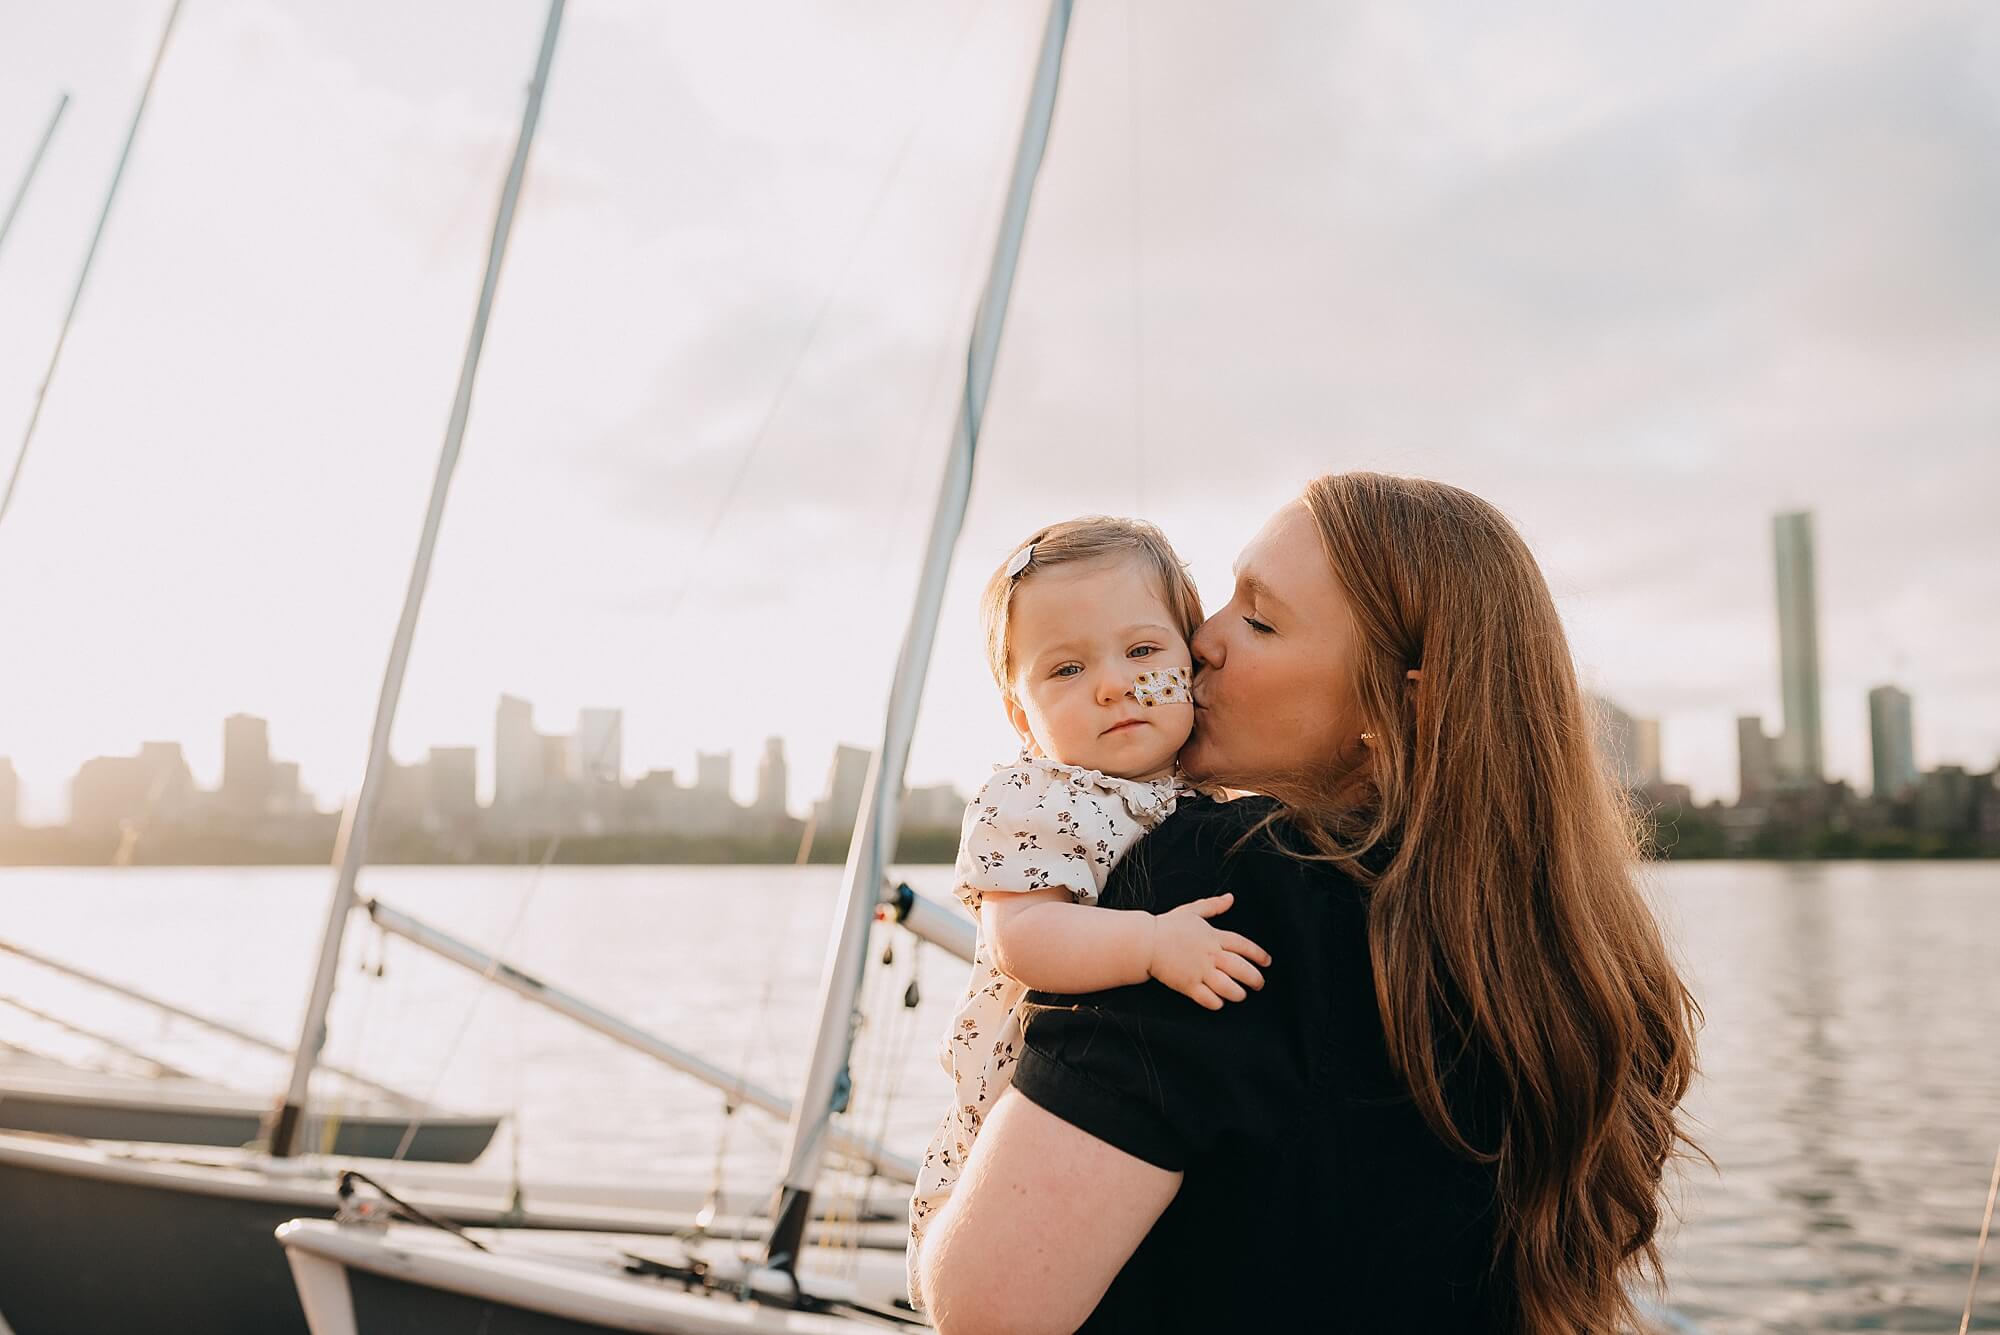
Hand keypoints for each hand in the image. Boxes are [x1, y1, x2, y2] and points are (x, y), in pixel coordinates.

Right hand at [1145, 893, 1270, 1009]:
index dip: (1259, 955)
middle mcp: (1210, 955)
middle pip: (1241, 969)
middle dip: (1255, 979)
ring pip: (1228, 987)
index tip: (1267, 962)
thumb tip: (1230, 898)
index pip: (1244, 946)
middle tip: (1259, 984)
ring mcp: (1199, 971)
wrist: (1145, 942)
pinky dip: (1217, 1003)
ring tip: (1240, 994)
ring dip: (1238, 993)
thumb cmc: (1168, 926)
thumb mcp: (1192, 911)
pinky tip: (1219, 1001)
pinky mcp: (1188, 985)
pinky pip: (1209, 999)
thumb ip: (1213, 906)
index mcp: (1214, 936)